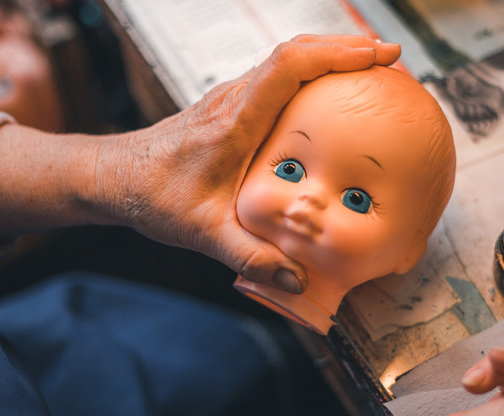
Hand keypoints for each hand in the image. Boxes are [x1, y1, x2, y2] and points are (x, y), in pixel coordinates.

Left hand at [96, 35, 400, 292]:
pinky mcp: (229, 107)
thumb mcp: (203, 234)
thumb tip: (298, 281)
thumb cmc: (153, 197)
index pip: (289, 67)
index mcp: (234, 122)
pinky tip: (326, 94)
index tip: (379, 54)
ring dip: (328, 55)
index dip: (338, 54)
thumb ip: (251, 258)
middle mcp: (234, 100)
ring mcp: (231, 98)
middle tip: (390, 57)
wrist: (114, 177)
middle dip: (346, 47)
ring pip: (285, 60)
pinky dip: (309, 73)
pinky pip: (276, 77)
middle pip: (295, 51)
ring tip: (370, 68)